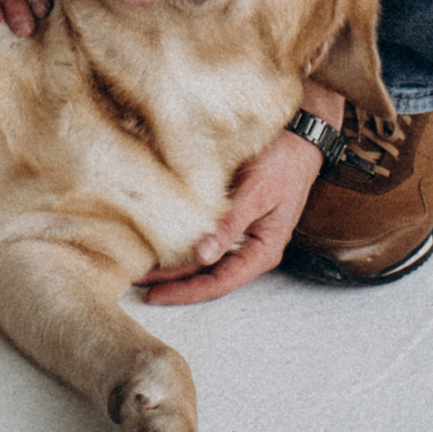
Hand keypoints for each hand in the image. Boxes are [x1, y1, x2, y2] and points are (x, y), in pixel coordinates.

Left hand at [136, 128, 321, 302]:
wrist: (297, 137)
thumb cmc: (284, 163)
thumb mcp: (257, 192)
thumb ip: (230, 224)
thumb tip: (202, 256)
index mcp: (262, 251)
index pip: (219, 283)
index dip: (185, 292)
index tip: (155, 294)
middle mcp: (249, 248)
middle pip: (206, 275)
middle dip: (172, 281)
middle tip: (134, 282)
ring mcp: (239, 234)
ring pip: (202, 258)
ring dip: (173, 264)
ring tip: (140, 266)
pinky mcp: (229, 216)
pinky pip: (203, 236)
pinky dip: (181, 241)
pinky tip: (159, 240)